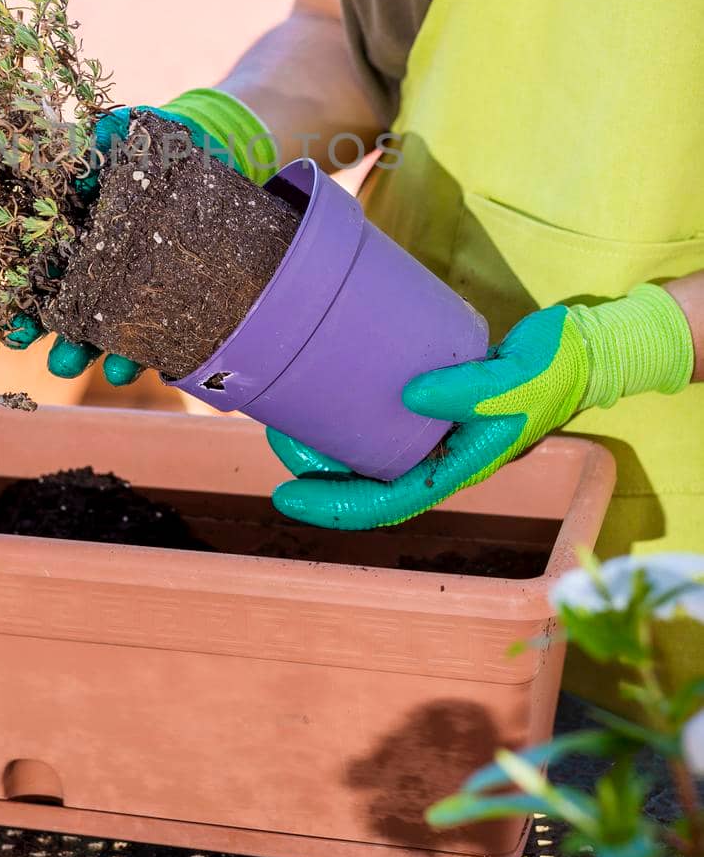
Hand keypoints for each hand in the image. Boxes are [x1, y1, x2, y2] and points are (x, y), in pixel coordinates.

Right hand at [7, 105, 232, 385]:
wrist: (216, 154)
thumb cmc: (160, 147)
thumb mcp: (134, 134)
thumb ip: (109, 137)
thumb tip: (96, 142)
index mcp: (79, 231)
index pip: (44, 271)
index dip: (27, 302)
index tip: (15, 331)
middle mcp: (100, 264)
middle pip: (72, 309)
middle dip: (62, 341)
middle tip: (58, 366)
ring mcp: (135, 282)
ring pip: (108, 327)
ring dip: (93, 354)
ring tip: (87, 371)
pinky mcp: (172, 293)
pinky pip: (155, 330)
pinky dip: (141, 353)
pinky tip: (131, 367)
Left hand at [269, 284, 692, 529]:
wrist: (580, 351)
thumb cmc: (553, 369)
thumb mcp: (516, 378)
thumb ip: (467, 388)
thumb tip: (409, 394)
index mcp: (460, 467)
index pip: (387, 502)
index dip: (333, 506)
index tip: (284, 495)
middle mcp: (442, 456)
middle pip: (368, 482)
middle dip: (318, 473)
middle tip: (275, 439)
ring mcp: (438, 431)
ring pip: (371, 452)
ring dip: (329, 443)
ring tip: (287, 419)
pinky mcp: (435, 401)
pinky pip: (384, 418)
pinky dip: (351, 412)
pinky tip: (326, 390)